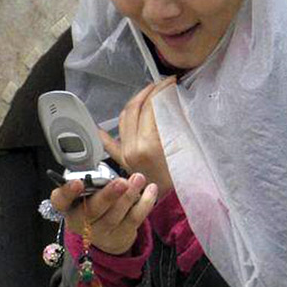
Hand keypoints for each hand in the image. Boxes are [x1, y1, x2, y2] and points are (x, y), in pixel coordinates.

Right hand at [49, 172, 157, 254]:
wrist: (109, 233)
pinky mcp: (121, 234)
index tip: (77, 182)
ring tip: (138, 179)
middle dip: (108, 195)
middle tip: (121, 182)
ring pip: (115, 215)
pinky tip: (151, 189)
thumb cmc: (97, 202)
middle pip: (92, 210)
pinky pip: (134, 218)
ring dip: (129, 196)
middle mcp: (81, 221)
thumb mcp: (89, 190)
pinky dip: (144, 203)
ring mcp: (101, 231)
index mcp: (69, 206)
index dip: (67, 192)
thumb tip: (103, 144)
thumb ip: (93, 176)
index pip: (61, 200)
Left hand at [99, 76, 176, 198]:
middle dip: (147, 92)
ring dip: (134, 102)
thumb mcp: (187, 150)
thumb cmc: (184, 179)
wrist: (174, 205)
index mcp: (148, 144)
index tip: (170, 82)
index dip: (161, 90)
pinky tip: (99, 124)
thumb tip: (176, 101)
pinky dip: (104, 132)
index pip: (150, 107)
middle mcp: (132, 147)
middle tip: (161, 84)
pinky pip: (109, 143)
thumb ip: (178, 125)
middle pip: (135, 108)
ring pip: (123, 119)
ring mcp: (125, 154)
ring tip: (147, 94)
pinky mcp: (122, 161)